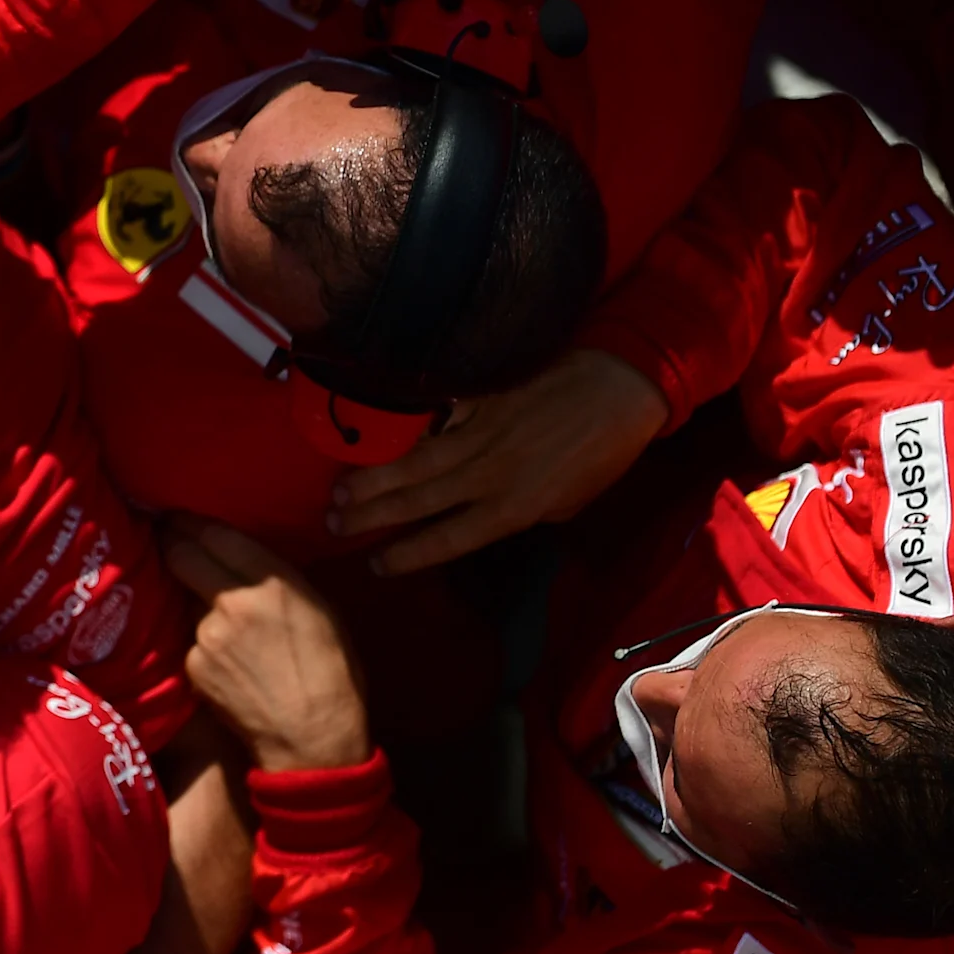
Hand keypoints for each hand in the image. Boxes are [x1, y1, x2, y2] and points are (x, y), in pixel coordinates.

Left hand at [162, 519, 370, 774]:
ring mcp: (206, 635)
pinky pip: (190, 640)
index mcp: (272, 582)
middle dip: (171, 542)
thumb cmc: (332, 675)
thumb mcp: (321, 611)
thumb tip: (243, 556)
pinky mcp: (192, 665)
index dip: (188, 520)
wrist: (314, 742)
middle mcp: (231, 600)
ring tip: (225, 624)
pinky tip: (227, 662)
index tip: (178, 515)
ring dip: (194, 602)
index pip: (211, 532)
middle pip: (178, 552)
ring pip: (184, 599)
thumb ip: (279, 578)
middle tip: (168, 537)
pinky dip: (202, 644)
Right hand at [328, 347, 669, 574]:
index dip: (408, 554)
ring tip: (338, 493)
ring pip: (415, 460)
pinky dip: (400, 431)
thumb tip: (486, 511)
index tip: (375, 565)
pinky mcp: (477, 398)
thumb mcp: (570, 500)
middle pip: (419, 499)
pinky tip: (369, 439)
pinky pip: (432, 419)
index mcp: (517, 507)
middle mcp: (491, 474)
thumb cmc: (603, 451)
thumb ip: (523, 510)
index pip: (450, 537)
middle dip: (372, 516)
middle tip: (334, 525)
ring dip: (372, 478)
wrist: (618, 388)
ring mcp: (479, 432)